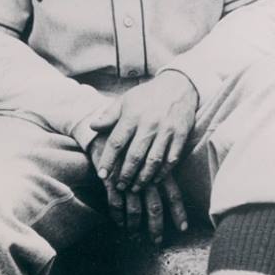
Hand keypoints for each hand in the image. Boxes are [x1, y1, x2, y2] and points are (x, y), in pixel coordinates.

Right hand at [87, 134, 188, 242]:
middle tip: (158, 241)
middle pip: (155, 207)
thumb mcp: (149, 152)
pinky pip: (116, 203)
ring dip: (135, 224)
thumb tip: (168, 185)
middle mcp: (146, 177)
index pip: (173, 194)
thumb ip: (159, 168)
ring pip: (135, 209)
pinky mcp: (112, 181)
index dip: (178, 212)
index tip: (183, 228)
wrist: (106, 132)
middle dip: (156, 226)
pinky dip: (118, 215)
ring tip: (135, 236)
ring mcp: (128, 181)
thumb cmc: (131, 141)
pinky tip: (119, 223)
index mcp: (159, 171)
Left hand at [90, 70, 197, 192]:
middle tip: (120, 188)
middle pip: (135, 155)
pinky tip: (156, 179)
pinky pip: (172, 158)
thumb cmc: (148, 95)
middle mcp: (149, 123)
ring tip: (135, 188)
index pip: (116, 142)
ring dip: (144, 178)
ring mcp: (166, 130)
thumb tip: (92, 126)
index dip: (108, 161)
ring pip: (153, 160)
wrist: (178, 85)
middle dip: (126, 175)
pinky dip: (163, 172)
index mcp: (132, 115)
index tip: (102, 175)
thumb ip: (109, 115)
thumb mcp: (126, 100)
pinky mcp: (181, 134)